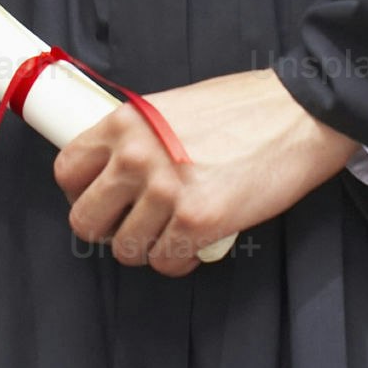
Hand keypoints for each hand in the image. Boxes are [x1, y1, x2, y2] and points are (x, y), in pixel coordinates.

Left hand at [54, 67, 358, 274]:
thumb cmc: (244, 108)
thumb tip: (117, 169)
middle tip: (134, 224)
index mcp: (125, 122)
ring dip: (148, 247)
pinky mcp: (198, 221)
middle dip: (108, 230)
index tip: (101, 199)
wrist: (299, 114)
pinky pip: (167, 261)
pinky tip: (195, 243)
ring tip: (172, 232)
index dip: (80, 193)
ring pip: (126, 249)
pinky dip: (179, 259)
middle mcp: (136, 156)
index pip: (67, 170)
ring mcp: (165, 191)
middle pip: (85, 220)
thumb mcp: (172, 107)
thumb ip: (139, 136)